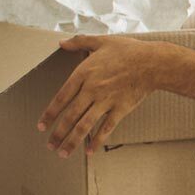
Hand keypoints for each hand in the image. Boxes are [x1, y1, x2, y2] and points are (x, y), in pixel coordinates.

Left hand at [38, 36, 167, 156]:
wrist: (153, 62)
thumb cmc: (129, 51)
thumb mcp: (101, 42)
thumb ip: (79, 42)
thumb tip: (61, 43)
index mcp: (84, 74)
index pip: (61, 98)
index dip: (49, 114)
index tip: (42, 126)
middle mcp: (92, 90)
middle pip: (70, 116)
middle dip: (58, 133)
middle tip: (49, 145)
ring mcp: (106, 101)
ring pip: (84, 125)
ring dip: (72, 141)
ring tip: (63, 152)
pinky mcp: (120, 109)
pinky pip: (106, 128)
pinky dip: (97, 140)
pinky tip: (90, 151)